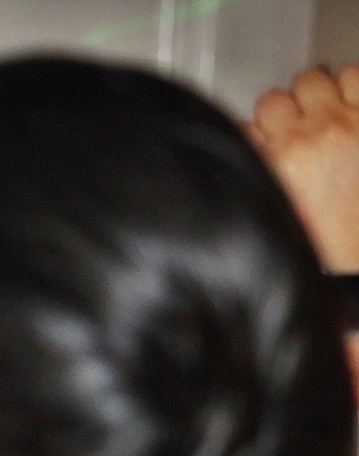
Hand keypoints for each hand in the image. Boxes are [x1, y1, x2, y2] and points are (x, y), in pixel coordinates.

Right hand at [247, 65, 358, 272]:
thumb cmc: (331, 242)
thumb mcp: (277, 209)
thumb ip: (260, 167)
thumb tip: (251, 141)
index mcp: (278, 160)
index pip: (246, 125)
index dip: (258, 136)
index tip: (267, 143)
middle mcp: (310, 135)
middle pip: (276, 97)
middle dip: (284, 114)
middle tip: (296, 131)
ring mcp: (348, 121)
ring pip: (314, 78)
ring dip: (317, 95)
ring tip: (325, 114)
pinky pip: (355, 74)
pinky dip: (350, 85)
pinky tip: (350, 104)